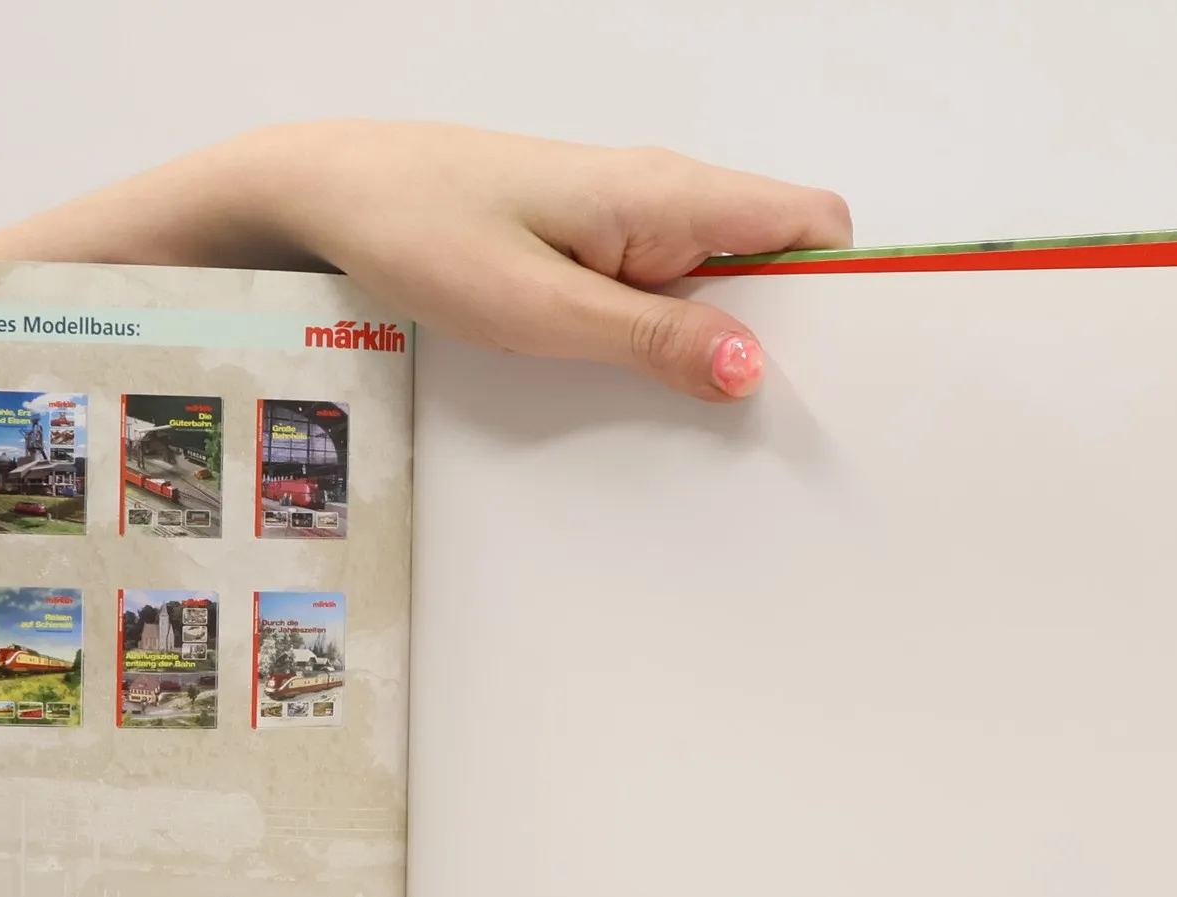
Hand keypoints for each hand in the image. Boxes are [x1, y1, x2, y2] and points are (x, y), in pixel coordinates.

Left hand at [0, 121, 850, 401]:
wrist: (330, 193)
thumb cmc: (421, 231)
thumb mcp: (541, 309)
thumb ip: (653, 337)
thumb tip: (750, 368)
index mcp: (667, 194)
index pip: (813, 224)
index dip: (846, 292)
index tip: (841, 371)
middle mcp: (658, 195)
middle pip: (775, 259)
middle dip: (785, 335)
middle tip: (764, 424)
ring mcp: (621, 218)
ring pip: (715, 279)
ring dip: (716, 344)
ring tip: (702, 420)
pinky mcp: (586, 242)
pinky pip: (657, 288)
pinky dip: (665, 337)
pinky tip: (639, 387)